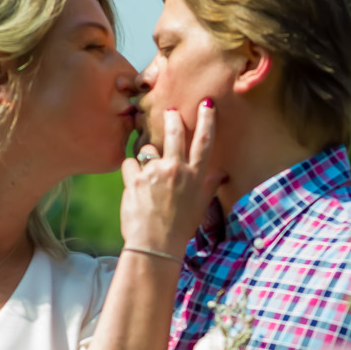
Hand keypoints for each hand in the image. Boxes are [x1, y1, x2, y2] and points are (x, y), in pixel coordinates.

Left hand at [119, 101, 220, 256]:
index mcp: (196, 176)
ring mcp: (156, 173)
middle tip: (169, 112)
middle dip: (172, 118)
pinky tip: (134, 185)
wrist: (156, 245)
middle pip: (175, 132)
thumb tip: (220, 174)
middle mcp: (177, 170)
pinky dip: (130, 171)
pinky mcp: (136, 180)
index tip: (206, 104)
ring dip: (146, 156)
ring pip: (147, 149)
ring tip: (147, 174)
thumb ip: (208, 186)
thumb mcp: (200, 206)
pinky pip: (130, 163)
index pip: (204, 141)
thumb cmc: (181, 228)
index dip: (207, 120)